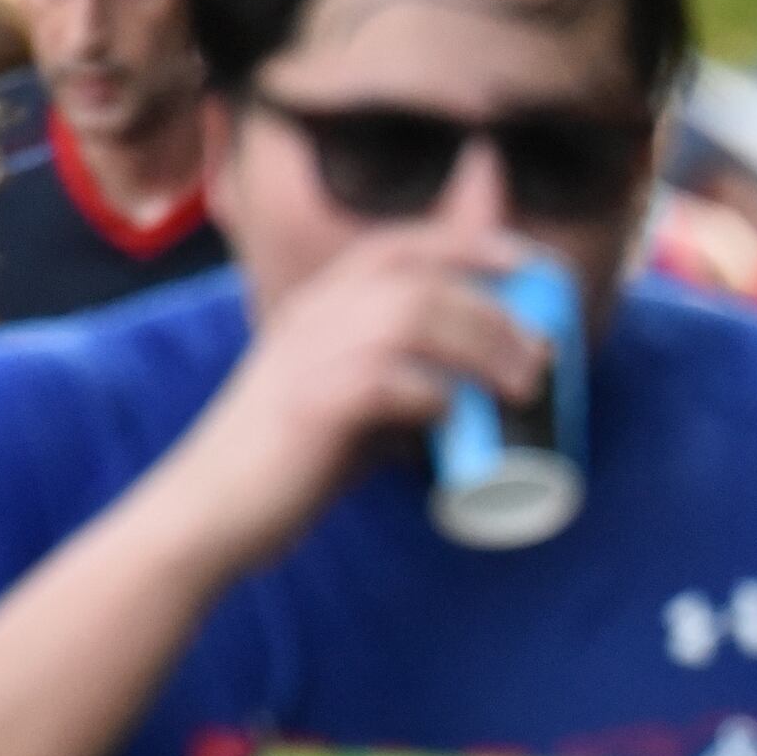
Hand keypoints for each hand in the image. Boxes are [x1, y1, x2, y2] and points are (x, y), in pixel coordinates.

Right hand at [138, 228, 547, 577]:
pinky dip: (435, 395)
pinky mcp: (311, 405)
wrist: (210, 511)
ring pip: (413, 319)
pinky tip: (458, 418)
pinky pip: (388, 381)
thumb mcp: (347, 403)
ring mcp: (308, 357)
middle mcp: (312, 316)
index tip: (530, 263)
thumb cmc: (289, 462)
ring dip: (482, 346)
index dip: (469, 244)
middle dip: (495, 308)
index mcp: (318, 305)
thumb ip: (397, 384)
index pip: (398, 247)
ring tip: (526, 385)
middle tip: (545, 353)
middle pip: (421, 281)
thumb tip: (472, 396)